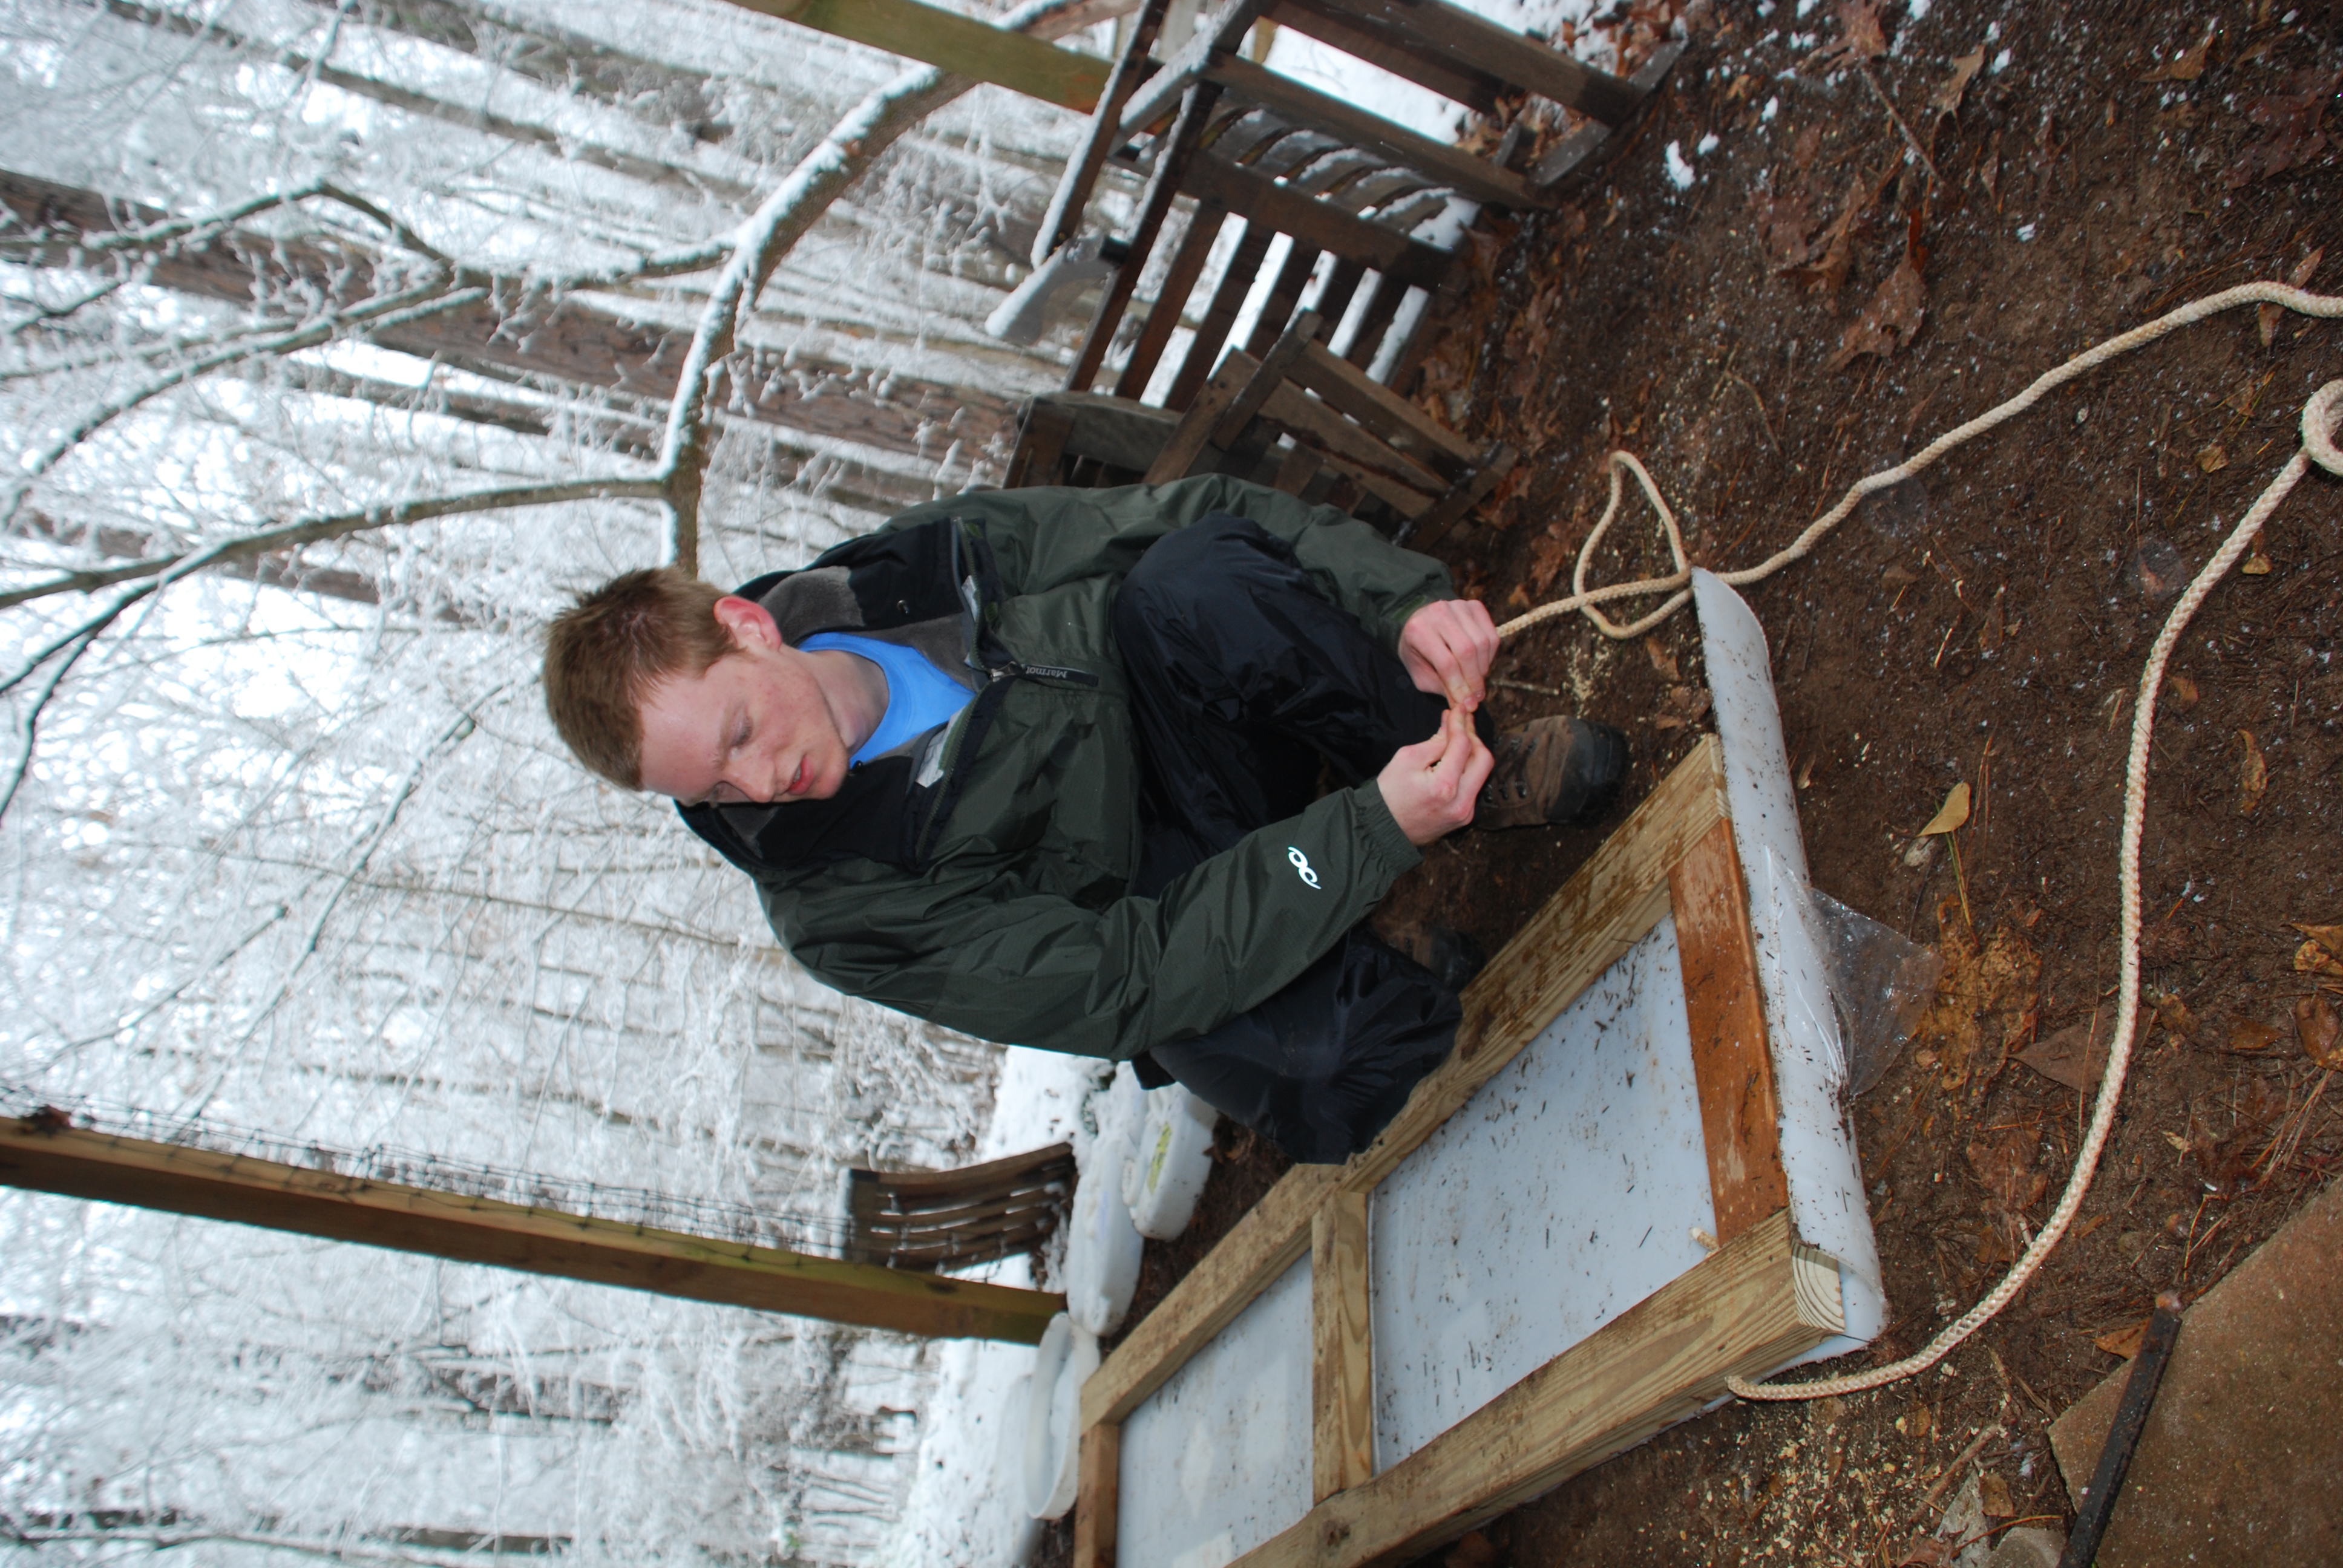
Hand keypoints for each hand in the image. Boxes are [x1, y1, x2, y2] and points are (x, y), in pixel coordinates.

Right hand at [1376, 706, 1493, 845]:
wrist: (1384, 828)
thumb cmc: (1389, 793)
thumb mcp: (1406, 759)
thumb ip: (1434, 741)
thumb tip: (1451, 723)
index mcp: (1444, 786)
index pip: (1462, 745)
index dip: (1461, 723)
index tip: (1459, 708)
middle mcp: (1461, 802)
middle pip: (1483, 759)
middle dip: (1474, 736)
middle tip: (1462, 722)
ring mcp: (1465, 812)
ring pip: (1482, 773)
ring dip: (1473, 752)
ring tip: (1459, 737)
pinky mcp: (1465, 816)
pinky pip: (1474, 786)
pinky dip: (1468, 769)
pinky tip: (1456, 759)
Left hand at [1398, 598, 1498, 712]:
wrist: (1418, 622)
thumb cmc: (1418, 652)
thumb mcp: (1421, 674)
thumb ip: (1442, 688)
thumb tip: (1468, 704)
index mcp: (1418, 630)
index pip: (1446, 663)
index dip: (1460, 686)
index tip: (1467, 703)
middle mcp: (1438, 613)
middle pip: (1467, 651)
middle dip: (1474, 679)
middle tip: (1476, 696)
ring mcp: (1458, 606)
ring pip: (1482, 642)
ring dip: (1483, 668)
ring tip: (1476, 681)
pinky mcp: (1474, 606)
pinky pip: (1491, 635)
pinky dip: (1490, 654)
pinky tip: (1481, 664)